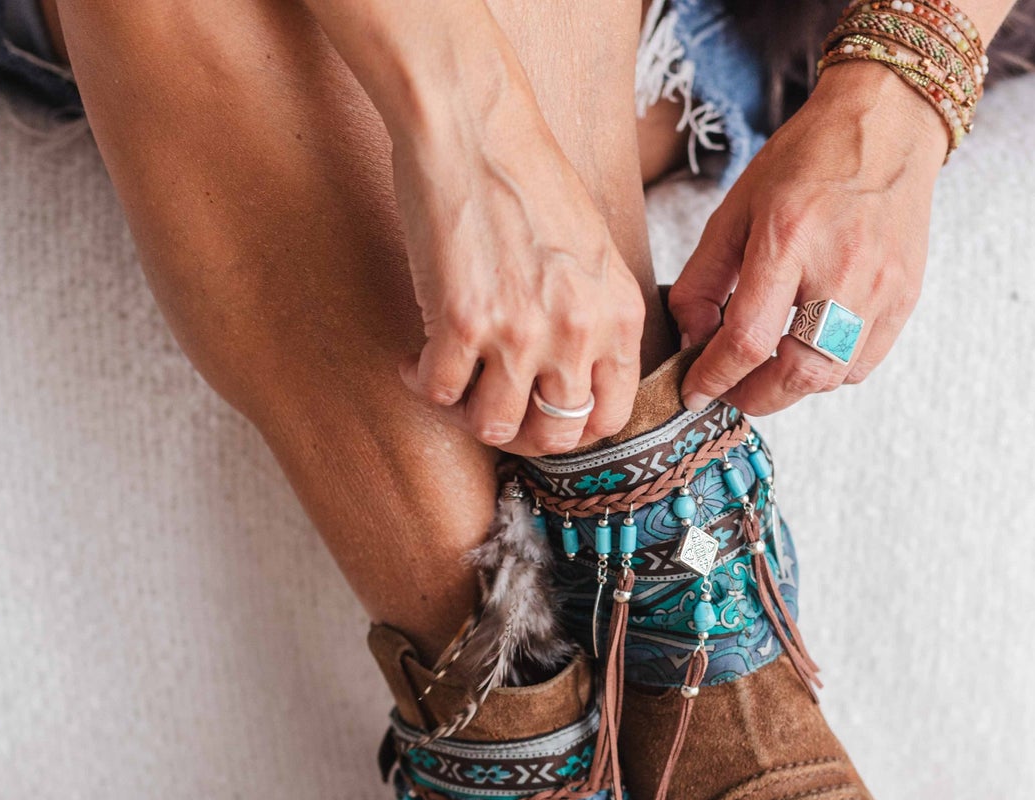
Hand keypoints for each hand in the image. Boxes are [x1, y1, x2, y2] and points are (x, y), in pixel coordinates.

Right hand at [392, 75, 645, 454]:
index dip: (574, 429)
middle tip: (493, 406)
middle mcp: (576, 332)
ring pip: (494, 427)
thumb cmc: (528, 178)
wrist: (474, 128)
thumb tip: (576, 380)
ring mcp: (518, 333)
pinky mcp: (459, 323)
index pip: (612, 417)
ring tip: (453, 382)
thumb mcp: (594, 254)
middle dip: (520, 431)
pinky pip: (438, 392)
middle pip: (554, 434)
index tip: (543, 415)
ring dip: (467, 413)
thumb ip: (595, 319)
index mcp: (619, 315)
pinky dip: (421, 383)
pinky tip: (415, 360)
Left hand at [671, 62, 948, 415]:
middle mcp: (841, 267)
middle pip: (798, 373)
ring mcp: (882, 286)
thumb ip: (703, 280)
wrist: (886, 127)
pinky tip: (809, 345)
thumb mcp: (736, 209)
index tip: (695, 390)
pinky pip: (863, 363)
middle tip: (729, 391)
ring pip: (832, 377)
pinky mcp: (905, 296)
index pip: (748, 340)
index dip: (715, 378)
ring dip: (791, 386)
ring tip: (766, 366)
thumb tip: (691, 341)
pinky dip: (828, 370)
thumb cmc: (805, 162)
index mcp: (788, 238)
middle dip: (753, 398)